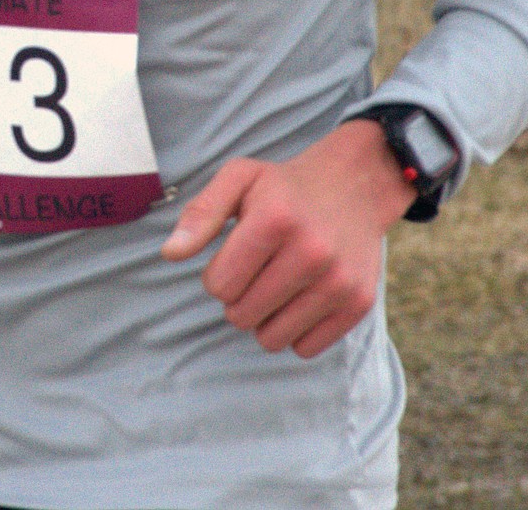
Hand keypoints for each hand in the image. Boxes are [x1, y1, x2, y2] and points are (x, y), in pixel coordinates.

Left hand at [161, 119, 416, 358]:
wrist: (356, 184)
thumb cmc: (286, 186)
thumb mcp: (240, 179)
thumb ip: (201, 214)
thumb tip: (170, 253)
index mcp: (275, 218)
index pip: (218, 285)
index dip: (219, 273)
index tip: (236, 254)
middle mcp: (311, 251)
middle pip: (242, 315)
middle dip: (239, 297)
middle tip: (257, 270)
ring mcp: (338, 280)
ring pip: (272, 339)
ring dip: (265, 318)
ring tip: (277, 284)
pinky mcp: (357, 303)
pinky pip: (306, 348)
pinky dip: (296, 330)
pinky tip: (302, 297)